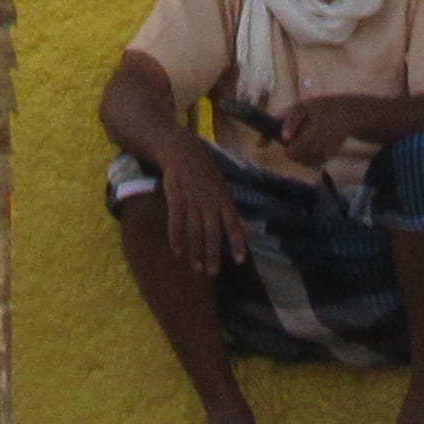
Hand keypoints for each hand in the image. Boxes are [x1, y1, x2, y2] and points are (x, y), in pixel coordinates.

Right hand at [160, 152, 246, 274]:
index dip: (237, 242)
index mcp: (223, 198)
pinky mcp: (176, 198)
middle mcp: (210, 202)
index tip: (240, 260)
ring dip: (196, 251)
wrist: (182, 151)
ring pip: (195, 231)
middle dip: (213, 253)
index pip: (233, 224)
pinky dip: (176, 237)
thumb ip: (231, 210)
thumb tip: (247, 229)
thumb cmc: (204, 171)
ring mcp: (192, 200)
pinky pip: (176, 222)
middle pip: (212, 232)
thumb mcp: (222, 187)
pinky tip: (177, 251)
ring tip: (197, 268)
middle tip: (212, 271)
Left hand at [273, 95, 376, 170]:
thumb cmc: (310, 112)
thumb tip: (258, 145)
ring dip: (302, 158)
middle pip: (303, 142)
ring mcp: (328, 132)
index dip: (289, 127)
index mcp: (303, 107)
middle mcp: (317, 118)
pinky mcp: (335, 145)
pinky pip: (319, 160)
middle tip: (289, 151)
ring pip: (310, 155)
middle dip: (294, 150)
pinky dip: (312, 161)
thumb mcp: (295, 111)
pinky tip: (312, 153)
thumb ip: (276, 126)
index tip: (284, 138)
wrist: (343, 110)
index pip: (295, 116)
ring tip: (301, 152)